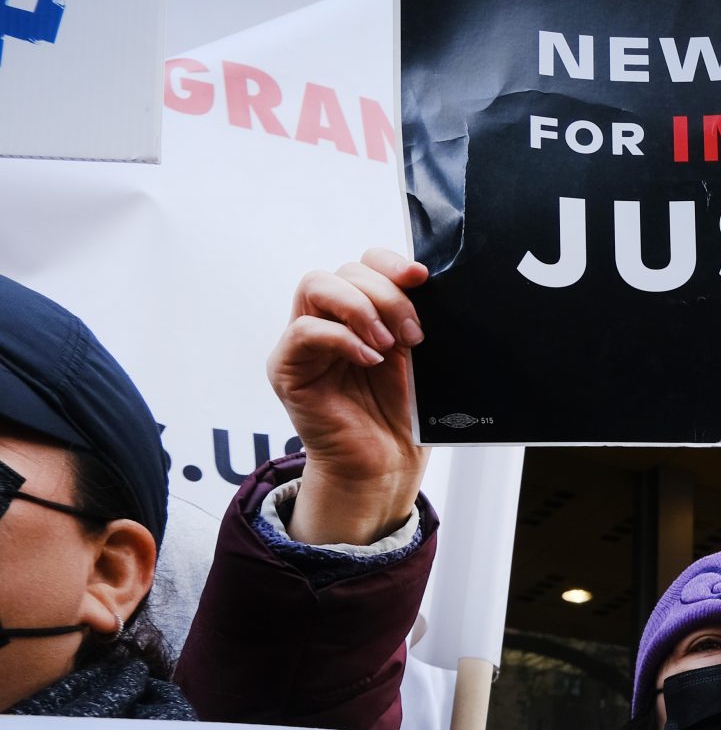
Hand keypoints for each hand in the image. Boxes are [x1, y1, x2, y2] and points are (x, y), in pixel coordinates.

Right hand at [269, 248, 428, 543]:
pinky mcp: (287, 368)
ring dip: (360, 307)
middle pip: (342, 271)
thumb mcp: (416, 359)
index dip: (390, 263)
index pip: (364, 264)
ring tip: (388, 343)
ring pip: (316, 286)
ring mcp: (304, 342)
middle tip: (411, 334)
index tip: (421, 277)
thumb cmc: (402, 416)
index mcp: (361, 315)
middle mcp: (328, 321)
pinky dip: (342, 338)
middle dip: (385, 295)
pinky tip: (369, 359)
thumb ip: (412, 321)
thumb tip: (424, 283)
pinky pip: (305, 330)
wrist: (387, 466)